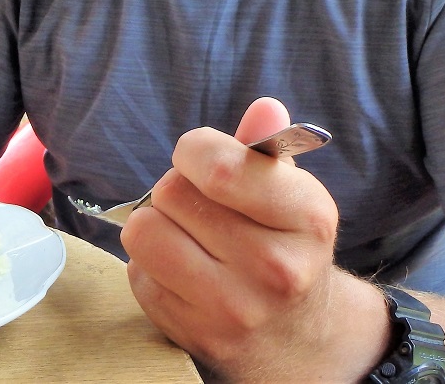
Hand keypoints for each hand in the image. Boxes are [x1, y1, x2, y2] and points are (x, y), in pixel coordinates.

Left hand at [121, 98, 387, 380]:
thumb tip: (264, 108)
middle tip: (199, 203)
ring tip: (185, 233)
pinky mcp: (194, 334)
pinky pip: (137, 272)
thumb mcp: (290, 192)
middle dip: (176, 187)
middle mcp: (276, 267)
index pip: (219, 167)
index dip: (192, 150)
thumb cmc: (283, 245)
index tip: (198, 157)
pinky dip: (151, 265)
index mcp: (307, 216)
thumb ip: (267, 146)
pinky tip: (183, 271)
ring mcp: (234, 308)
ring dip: (155, 224)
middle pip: (172, 192)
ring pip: (143, 231)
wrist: (296, 336)